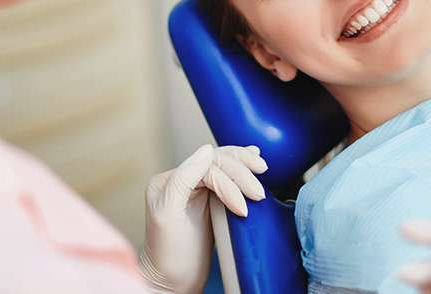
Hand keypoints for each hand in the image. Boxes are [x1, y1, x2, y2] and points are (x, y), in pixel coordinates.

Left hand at [139, 144, 267, 293]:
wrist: (174, 282)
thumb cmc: (169, 255)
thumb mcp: (168, 213)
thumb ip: (183, 177)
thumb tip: (206, 150)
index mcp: (169, 180)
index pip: (206, 165)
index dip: (229, 182)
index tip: (241, 207)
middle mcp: (183, 179)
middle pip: (218, 161)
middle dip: (242, 173)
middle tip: (258, 192)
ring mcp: (198, 188)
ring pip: (226, 164)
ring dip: (245, 168)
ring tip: (261, 171)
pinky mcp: (211, 199)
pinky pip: (229, 176)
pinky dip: (242, 170)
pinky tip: (252, 164)